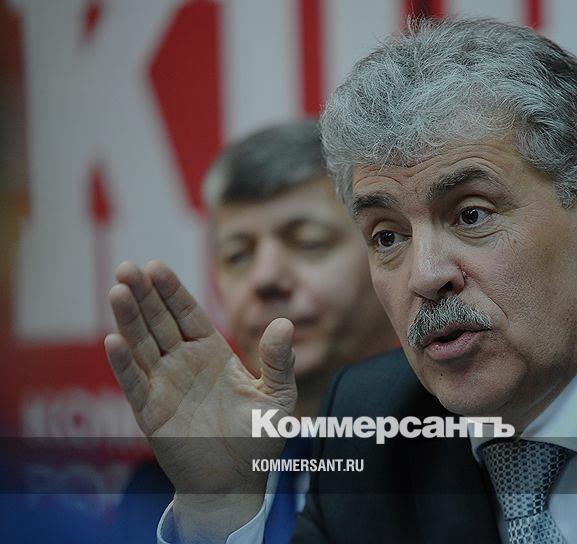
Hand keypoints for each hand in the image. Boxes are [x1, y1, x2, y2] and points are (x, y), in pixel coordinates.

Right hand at [104, 260, 296, 540]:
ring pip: (142, 345)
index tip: (157, 266)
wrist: (237, 481)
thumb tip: (285, 322)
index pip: (187, 314)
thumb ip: (279, 361)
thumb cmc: (258, 438)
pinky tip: (113, 340)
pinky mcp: (150, 412)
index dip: (172, 291)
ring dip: (128, 319)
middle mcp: (183, 363)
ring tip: (117, 291)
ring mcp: (164, 385)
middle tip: (128, 267)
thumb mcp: (277, 397)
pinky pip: (134, 383)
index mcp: (212, 353)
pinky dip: (123, 364)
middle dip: (144, 295)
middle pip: (160, 322)